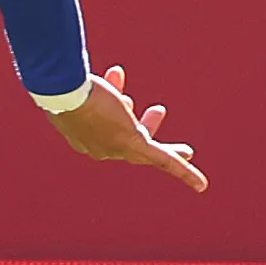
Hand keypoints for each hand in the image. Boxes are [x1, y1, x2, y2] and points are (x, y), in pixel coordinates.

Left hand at [48, 64, 206, 192]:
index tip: (123, 107)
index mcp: (83, 136)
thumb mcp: (78, 85)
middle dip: (144, 124)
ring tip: (160, 110)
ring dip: (152, 125)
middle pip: (127, 140)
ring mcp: (115, 147)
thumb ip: (88, 87)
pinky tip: (201, 185)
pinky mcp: (132, 144)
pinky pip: (163, 161)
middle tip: (158, 109)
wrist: (64, 91)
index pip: (106, 132)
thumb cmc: (66, 83)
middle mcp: (99, 147)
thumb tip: (93, 79)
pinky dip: (183, 172)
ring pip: (144, 145)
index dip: (118, 120)